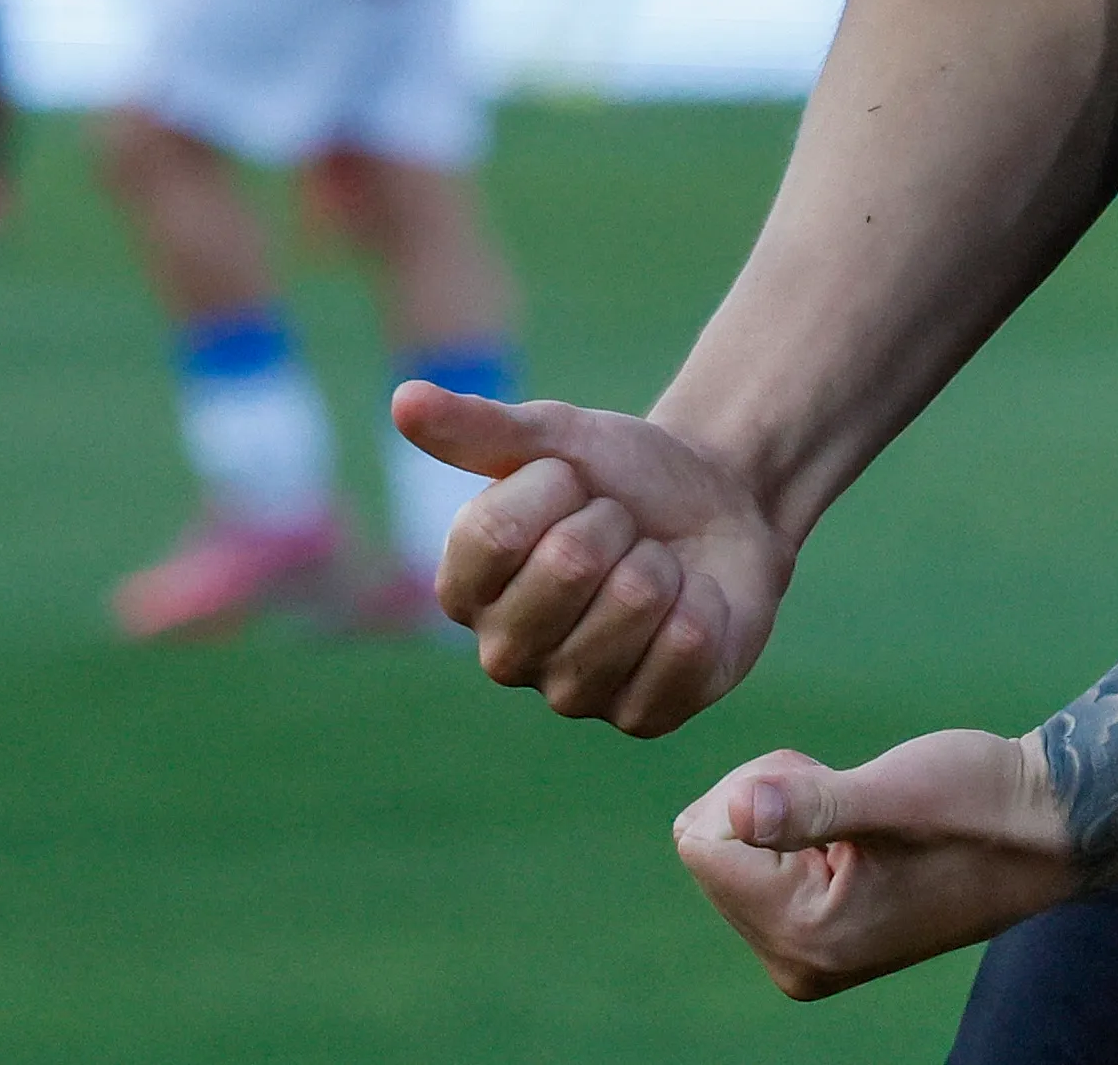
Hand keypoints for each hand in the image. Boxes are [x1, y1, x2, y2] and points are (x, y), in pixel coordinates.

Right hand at [387, 385, 792, 734]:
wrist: (714, 506)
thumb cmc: (619, 476)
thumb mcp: (554, 437)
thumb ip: (476, 427)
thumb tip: (403, 399)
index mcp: (463, 588)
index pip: (497, 531)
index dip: (554, 485)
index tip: (572, 482)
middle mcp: (504, 655)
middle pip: (569, 563)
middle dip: (614, 521)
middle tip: (621, 530)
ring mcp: (572, 695)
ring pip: (634, 601)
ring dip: (660, 561)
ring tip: (653, 565)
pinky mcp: (643, 718)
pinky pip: (686, 644)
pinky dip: (703, 602)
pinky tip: (689, 605)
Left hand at [674, 729, 1085, 999]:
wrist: (1049, 828)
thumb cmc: (980, 801)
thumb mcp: (894, 792)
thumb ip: (810, 805)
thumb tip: (735, 813)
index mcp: (805, 937)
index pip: (703, 840)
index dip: (758, 792)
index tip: (833, 796)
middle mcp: (797, 962)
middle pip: (715, 847)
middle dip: (770, 803)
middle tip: (853, 804)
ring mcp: (809, 955)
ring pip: (738, 849)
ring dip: (792, 812)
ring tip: (866, 818)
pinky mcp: (824, 936)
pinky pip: (767, 864)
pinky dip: (807, 830)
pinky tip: (865, 834)